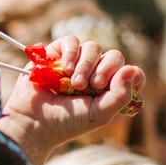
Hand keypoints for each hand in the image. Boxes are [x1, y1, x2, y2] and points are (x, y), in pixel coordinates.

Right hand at [0, 38, 144, 164]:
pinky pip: (72, 41)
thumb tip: (131, 69)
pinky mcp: (56, 54)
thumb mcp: (100, 115)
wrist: (33, 122)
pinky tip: (65, 69)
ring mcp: (75, 63)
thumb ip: (120, 96)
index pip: (129, 72)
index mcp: (107, 89)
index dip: (129, 74)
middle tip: (92, 85)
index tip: (116, 84)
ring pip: (93, 47)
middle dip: (106, 69)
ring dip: (86, 64)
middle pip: (113, 56)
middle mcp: (94, 74)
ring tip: (74, 83)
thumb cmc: (66, 123)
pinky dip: (71, 53)